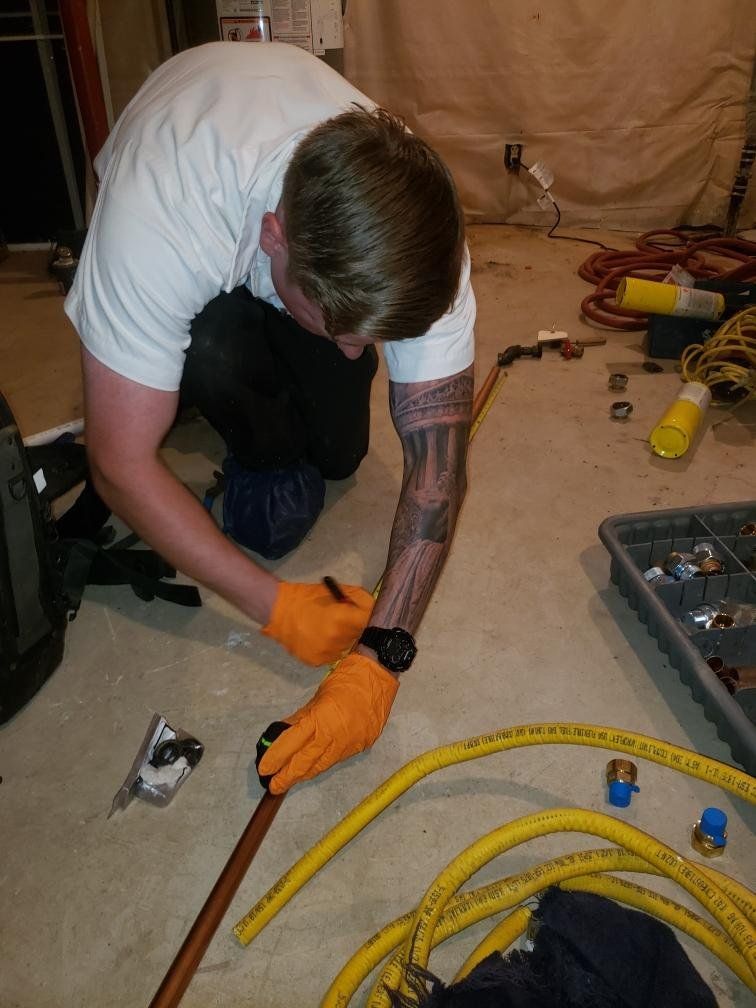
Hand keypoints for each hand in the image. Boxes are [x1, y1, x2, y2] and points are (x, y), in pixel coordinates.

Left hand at [256, 653, 398, 793]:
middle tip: (274, 785)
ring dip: (305, 774)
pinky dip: (323, 763)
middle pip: (306, 762)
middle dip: (288, 776)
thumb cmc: (346, 679)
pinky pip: (337, 759)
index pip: (292, 744)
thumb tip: (283, 734)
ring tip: (291, 779)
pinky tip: (314, 766)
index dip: (276, 758)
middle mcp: (334, 736)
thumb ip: (301, 718)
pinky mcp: (362, 746)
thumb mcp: (318, 696)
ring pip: (322, 765)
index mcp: (320, 719)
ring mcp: (350, 744)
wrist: (379, 676)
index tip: (265, 768)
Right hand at [260, 580, 373, 664]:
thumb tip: (373, 608)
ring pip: (345, 647)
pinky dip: (329, 648)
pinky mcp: (316, 661)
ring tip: (328, 628)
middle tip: (343, 619)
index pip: (368, 622)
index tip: (361, 613)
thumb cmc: (307, 598)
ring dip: (342, 639)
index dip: (366, 616)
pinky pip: (331, 655)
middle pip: (358, 636)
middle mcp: (336, 640)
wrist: (279, 611)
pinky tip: (318, 637)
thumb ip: (357, 599)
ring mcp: (326, 653)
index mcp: (342, 619)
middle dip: (353, 627)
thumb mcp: (335, 591)